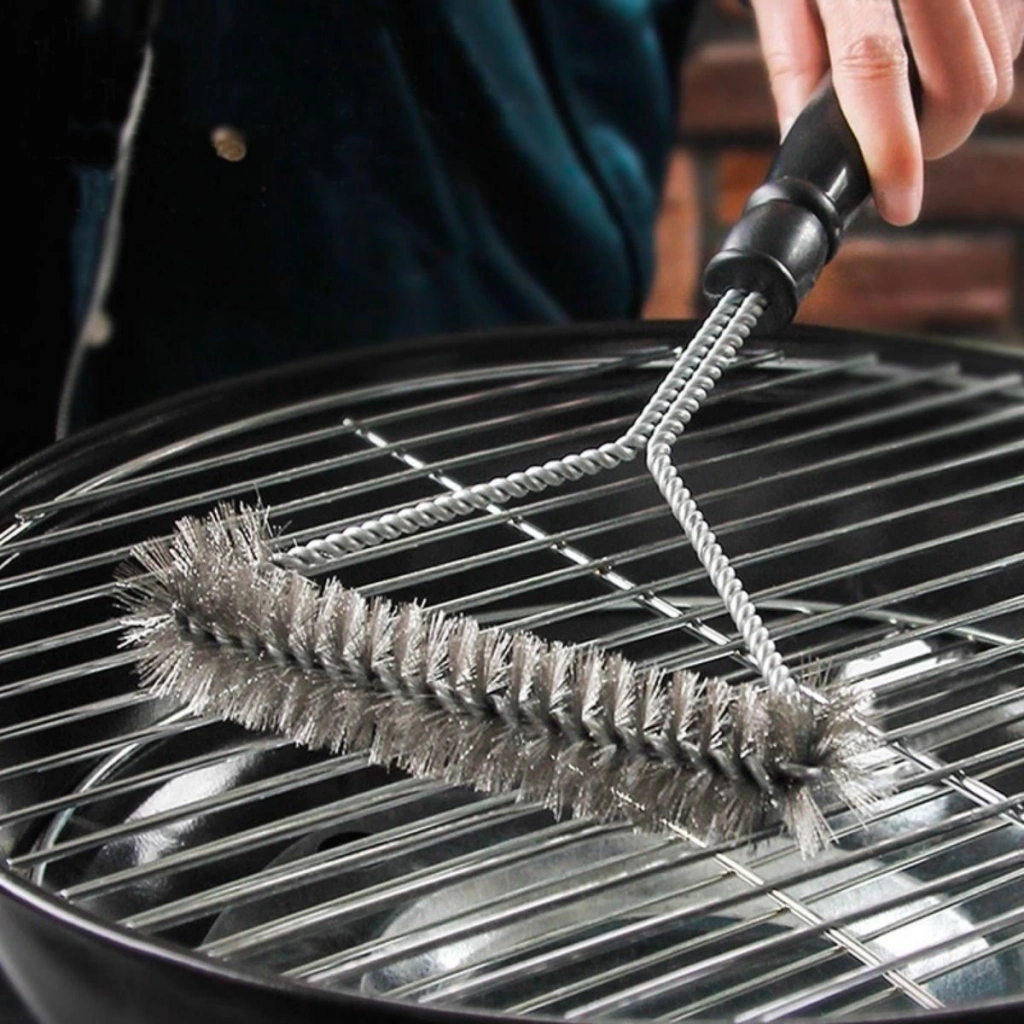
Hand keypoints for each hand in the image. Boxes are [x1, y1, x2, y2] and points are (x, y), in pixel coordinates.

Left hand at [748, 0, 1023, 224]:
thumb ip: (796, 62)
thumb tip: (807, 139)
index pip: (874, 66)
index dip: (891, 147)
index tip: (899, 204)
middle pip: (966, 80)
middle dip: (938, 136)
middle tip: (900, 152)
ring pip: (1001, 63)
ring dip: (958, 96)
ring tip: (913, 80)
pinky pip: (1016, 32)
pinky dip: (982, 55)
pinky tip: (942, 43)